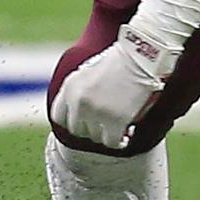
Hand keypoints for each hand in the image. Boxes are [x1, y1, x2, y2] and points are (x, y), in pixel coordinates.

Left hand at [51, 0, 199, 148]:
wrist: (141, 55)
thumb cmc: (120, 60)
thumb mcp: (89, 72)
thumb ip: (79, 91)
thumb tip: (78, 112)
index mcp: (70, 87)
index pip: (58, 117)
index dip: (71, 122)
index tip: (83, 124)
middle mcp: (78, 101)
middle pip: (76, 130)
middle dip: (90, 129)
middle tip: (104, 127)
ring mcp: (95, 112)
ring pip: (95, 137)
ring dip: (107, 134)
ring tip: (118, 127)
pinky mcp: (114, 121)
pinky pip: (112, 143)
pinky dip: (119, 142)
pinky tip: (127, 136)